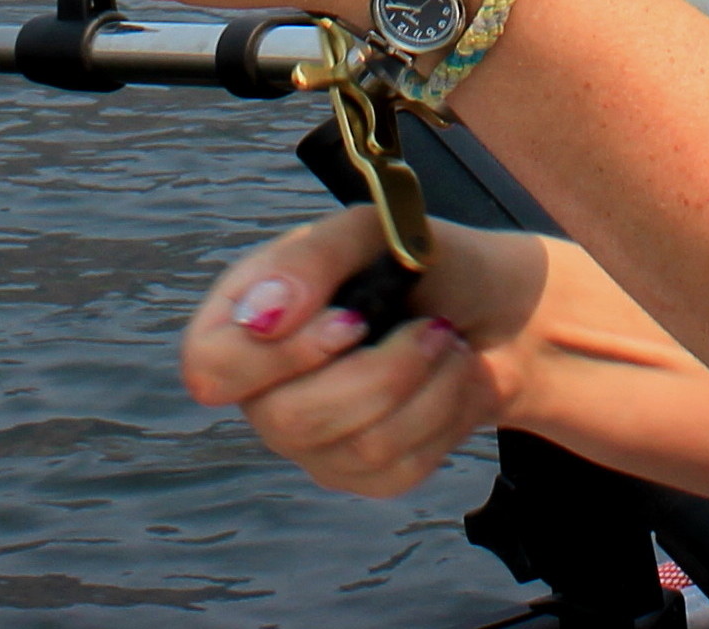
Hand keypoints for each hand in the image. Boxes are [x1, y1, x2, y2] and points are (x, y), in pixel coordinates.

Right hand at [181, 209, 545, 498]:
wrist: (497, 308)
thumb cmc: (422, 264)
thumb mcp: (371, 231)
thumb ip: (309, 259)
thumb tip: (264, 314)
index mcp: (245, 321)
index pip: (211, 366)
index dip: (277, 354)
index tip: (350, 320)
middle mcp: (266, 391)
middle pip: (290, 419)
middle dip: (382, 369)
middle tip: (431, 326)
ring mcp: (313, 442)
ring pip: (359, 445)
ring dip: (428, 383)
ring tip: (446, 342)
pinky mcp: (366, 476)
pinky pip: (400, 467)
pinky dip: (445, 412)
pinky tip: (449, 380)